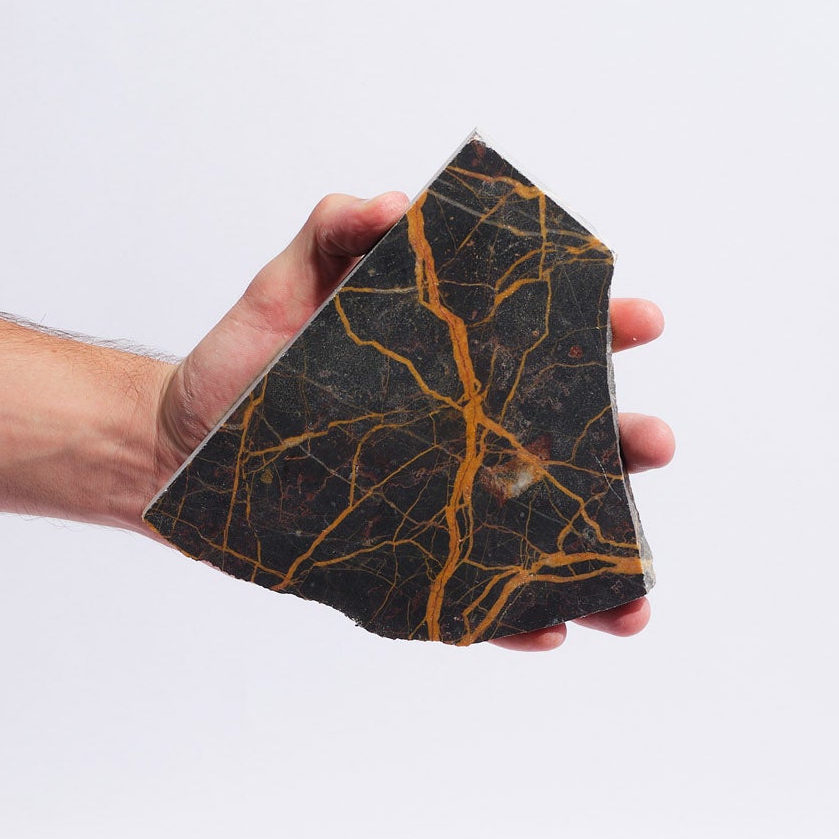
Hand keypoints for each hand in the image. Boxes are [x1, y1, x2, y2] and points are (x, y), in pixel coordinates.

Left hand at [155, 192, 675, 650]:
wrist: (183, 447)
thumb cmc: (248, 361)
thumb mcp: (287, 284)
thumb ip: (337, 230)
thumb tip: (393, 205)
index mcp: (464, 363)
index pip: (552, 342)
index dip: (605, 327)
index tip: (641, 320)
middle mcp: (473, 436)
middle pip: (572, 442)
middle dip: (626, 446)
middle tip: (655, 443)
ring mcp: (451, 505)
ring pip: (543, 537)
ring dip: (600, 567)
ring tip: (635, 598)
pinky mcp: (413, 566)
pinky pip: (476, 603)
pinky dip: (516, 624)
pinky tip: (548, 634)